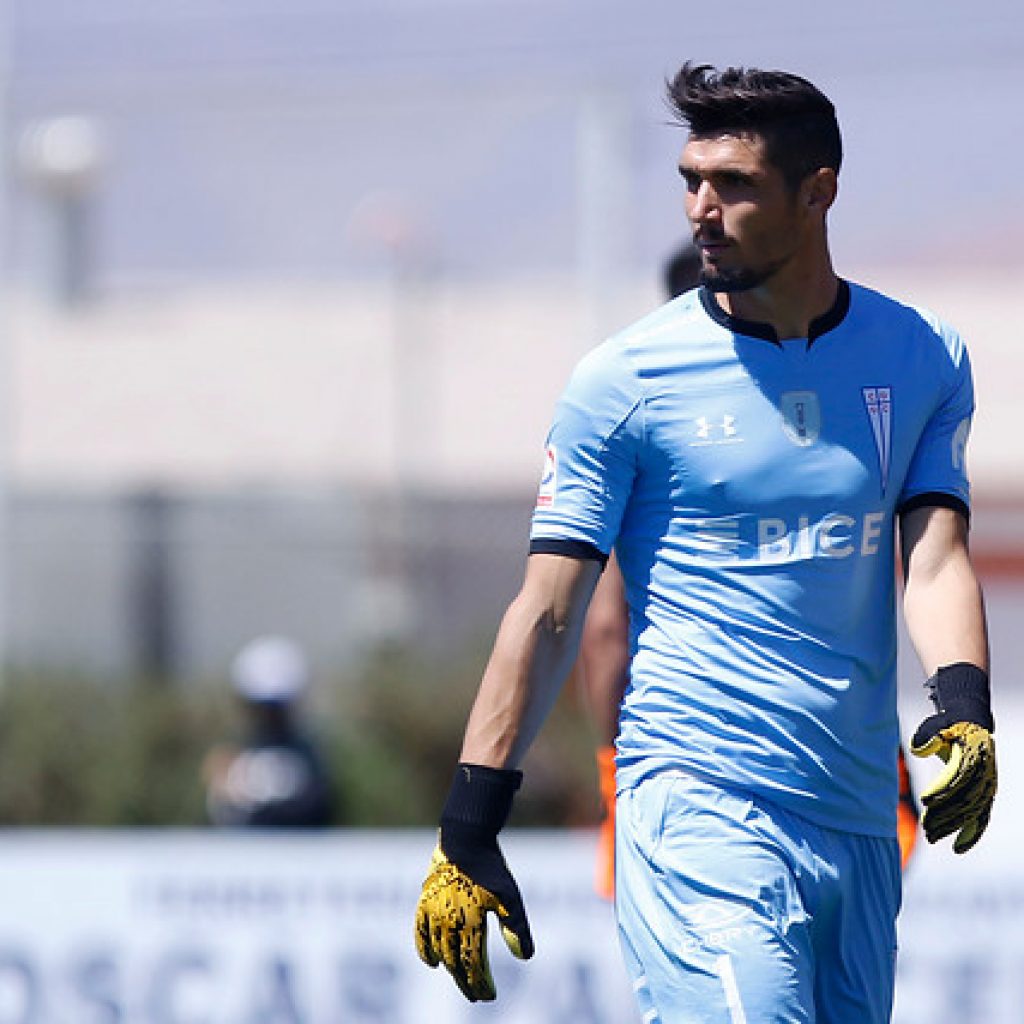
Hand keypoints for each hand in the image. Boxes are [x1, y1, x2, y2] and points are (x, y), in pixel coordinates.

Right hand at [415, 834, 532, 1000]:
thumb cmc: (491, 866)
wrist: (465, 837)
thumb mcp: (510, 896)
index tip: (489, 996)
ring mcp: (433, 913)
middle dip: (466, 982)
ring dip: (449, 969)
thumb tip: (526, 957)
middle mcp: (448, 922)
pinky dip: (424, 951)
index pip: (473, 965)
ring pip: (439, 951)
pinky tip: (432, 962)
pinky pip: (420, 933)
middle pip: (455, 963)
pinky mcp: (424, 901)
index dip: (481, 984)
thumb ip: (516, 927)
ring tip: (459, 979)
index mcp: (469, 923)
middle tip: (476, 996)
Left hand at [910, 720, 995, 853]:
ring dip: (952, 826)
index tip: (923, 800)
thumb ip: (927, 736)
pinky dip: (971, 835)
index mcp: (973, 754)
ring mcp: (987, 787)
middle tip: (924, 826)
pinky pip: (981, 819)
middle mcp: (985, 773)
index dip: (942, 789)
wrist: (970, 725)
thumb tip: (918, 750)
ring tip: (932, 836)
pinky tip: (957, 849)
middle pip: (965, 798)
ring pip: (971, 812)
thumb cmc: (946, 728)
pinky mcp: (985, 797)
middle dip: (944, 814)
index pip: (958, 776)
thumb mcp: (937, 726)